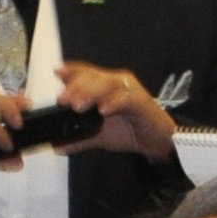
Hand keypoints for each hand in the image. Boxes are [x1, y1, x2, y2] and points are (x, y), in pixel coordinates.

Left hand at [54, 64, 174, 160]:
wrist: (158, 141)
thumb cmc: (131, 130)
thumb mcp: (100, 135)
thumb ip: (80, 138)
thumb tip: (58, 146)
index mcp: (105, 86)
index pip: (87, 73)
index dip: (73, 71)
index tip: (58, 74)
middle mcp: (117, 83)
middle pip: (94, 77)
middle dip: (76, 86)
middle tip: (63, 99)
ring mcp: (129, 90)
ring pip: (108, 84)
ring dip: (91, 93)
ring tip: (77, 105)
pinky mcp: (141, 101)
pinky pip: (126, 98)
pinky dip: (114, 103)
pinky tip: (103, 110)